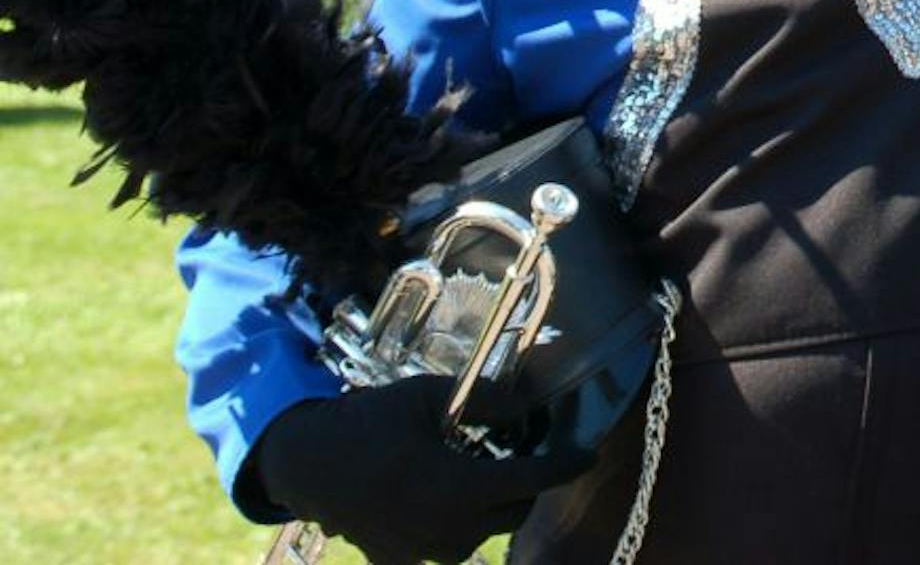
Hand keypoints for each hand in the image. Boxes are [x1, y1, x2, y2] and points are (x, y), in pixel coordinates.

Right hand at [251, 374, 592, 563]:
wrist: (306, 463)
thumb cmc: (369, 423)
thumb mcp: (431, 396)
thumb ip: (487, 402)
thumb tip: (526, 407)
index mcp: (460, 489)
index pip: (533, 482)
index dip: (566, 466)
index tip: (588, 455)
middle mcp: (447, 530)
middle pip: (513, 514)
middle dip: (527, 486)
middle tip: (522, 457)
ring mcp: (422, 552)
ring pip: (481, 535)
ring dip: (492, 509)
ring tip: (481, 476)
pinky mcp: (398, 560)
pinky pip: (444, 549)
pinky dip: (454, 527)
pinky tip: (443, 500)